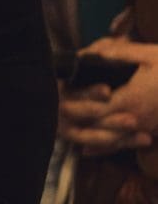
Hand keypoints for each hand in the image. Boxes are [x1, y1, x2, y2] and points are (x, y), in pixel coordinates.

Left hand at [58, 38, 157, 154]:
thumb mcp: (149, 55)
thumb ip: (119, 53)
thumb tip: (94, 52)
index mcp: (130, 99)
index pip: (95, 108)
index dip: (76, 105)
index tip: (58, 100)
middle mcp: (135, 119)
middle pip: (98, 126)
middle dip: (77, 121)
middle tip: (55, 117)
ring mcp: (145, 128)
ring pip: (110, 140)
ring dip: (88, 138)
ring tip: (65, 135)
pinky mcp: (152, 131)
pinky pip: (124, 144)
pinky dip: (105, 148)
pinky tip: (89, 151)